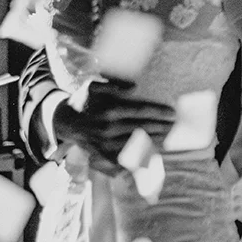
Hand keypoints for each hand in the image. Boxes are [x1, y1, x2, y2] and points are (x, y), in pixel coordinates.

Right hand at [51, 80, 173, 172]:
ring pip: (137, 143)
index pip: (141, 111)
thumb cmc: (83, 100)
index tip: (172, 112)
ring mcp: (107, 144)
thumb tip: (134, 87)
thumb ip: (114, 84)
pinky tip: (152, 152)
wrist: (65, 121)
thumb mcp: (94, 86)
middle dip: (161, 126)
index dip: (159, 112)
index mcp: (110, 110)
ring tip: (168, 137)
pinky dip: (140, 155)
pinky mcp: (103, 155)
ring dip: (155, 140)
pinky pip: (126, 157)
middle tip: (176, 125)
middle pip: (143, 128)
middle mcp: (110, 128)